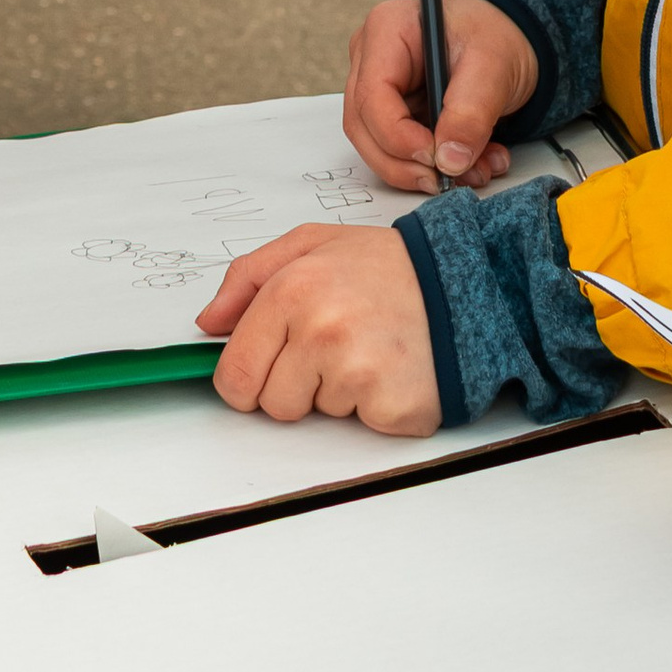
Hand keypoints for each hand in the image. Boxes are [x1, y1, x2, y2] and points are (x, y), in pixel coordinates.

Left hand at [199, 222, 438, 432]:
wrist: (462, 281)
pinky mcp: (392, 405)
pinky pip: (360, 426)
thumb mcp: (312, 245)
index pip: (234, 375)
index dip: (250, 377)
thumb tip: (209, 324)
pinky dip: (374, 405)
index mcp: (291, 291)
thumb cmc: (387, 267)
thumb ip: (249, 277)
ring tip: (369, 349)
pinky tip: (392, 369)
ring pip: (316, 416)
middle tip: (333, 347)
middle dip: (295, 385)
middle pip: (271, 404)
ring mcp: (357, 371)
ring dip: (338, 392)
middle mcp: (320, 331)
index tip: (274, 362)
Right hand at [344, 0, 534, 191]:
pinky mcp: (393, 114)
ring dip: (423, 172)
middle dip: (407, 163)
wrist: (509, 39)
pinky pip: (399, 153)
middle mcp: (372, 58)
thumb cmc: (494, 35)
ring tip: (475, 169)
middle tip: (449, 177)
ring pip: (378, 147)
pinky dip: (436, 168)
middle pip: (365, 127)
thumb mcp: (493, 66)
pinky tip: (474, 162)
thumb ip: (471, 112)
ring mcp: (379, 88)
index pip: (371, 95)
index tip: (436, 157)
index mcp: (387, 29)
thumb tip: (449, 159)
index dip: (397, 136)